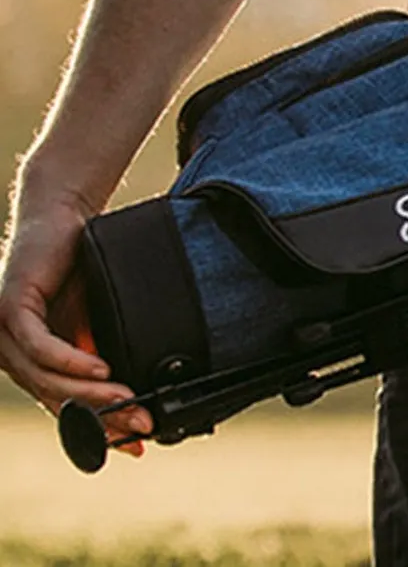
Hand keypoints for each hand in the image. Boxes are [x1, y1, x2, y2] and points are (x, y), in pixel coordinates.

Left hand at [0, 186, 149, 454]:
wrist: (63, 217)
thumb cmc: (78, 266)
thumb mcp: (92, 319)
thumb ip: (99, 352)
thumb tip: (131, 390)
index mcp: (28, 361)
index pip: (62, 405)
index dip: (96, 428)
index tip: (133, 443)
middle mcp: (8, 354)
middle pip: (55, 399)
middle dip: (101, 415)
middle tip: (140, 424)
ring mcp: (4, 334)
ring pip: (46, 379)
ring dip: (90, 392)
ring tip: (127, 398)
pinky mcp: (10, 311)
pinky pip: (40, 348)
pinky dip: (71, 361)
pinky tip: (101, 367)